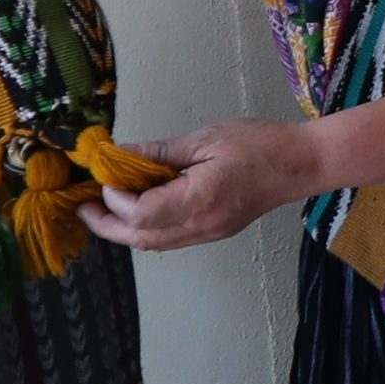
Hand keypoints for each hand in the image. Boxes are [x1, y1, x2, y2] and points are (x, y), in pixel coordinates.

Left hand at [87, 119, 325, 251]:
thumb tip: (120, 154)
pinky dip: (146, 229)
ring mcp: (209, 233)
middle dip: (106, 225)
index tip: (106, 176)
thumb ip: (159, 151)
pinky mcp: (214, 232)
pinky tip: (137, 208)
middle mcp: (203, 225)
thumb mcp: (205, 138)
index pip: (141, 213)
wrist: (302, 165)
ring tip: (103, 209)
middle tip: (83, 208)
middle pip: (141, 239)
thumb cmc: (261, 145)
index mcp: (200, 199)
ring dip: (124, 230)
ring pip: (154, 244)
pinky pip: (171, 239)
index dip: (115, 199)